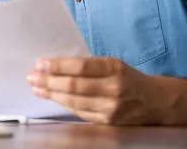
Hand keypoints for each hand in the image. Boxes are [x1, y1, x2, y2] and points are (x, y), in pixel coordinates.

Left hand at [27, 57, 163, 125]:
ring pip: (73, 101)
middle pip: (73, 86)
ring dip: (51, 94)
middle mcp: (113, 88)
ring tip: (37, 88)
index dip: (57, 66)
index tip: (40, 64)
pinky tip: (53, 98)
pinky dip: (64, 105)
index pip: (80, 66)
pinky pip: (80, 112)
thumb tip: (55, 66)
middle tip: (32, 77)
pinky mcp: (107, 122)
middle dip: (48, 81)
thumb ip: (89, 66)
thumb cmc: (129, 78)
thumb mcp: (113, 64)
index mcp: (114, 68)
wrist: (155, 102)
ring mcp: (111, 108)